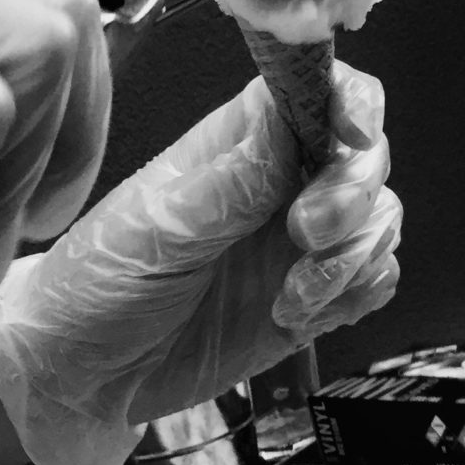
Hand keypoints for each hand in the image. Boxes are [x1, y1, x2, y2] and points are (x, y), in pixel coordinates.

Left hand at [0, 61, 399, 464]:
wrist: (87, 374)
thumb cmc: (97, 282)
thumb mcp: (157, 230)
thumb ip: (230, 184)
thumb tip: (285, 120)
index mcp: (234, 144)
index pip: (314, 91)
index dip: (350, 101)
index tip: (353, 136)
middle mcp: (273, 183)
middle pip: (361, 154)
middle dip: (352, 193)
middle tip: (305, 233)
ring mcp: (295, 240)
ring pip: (377, 217)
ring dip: (353, 255)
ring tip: (294, 291)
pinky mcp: (309, 294)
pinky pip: (372, 278)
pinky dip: (358, 293)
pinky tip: (302, 312)